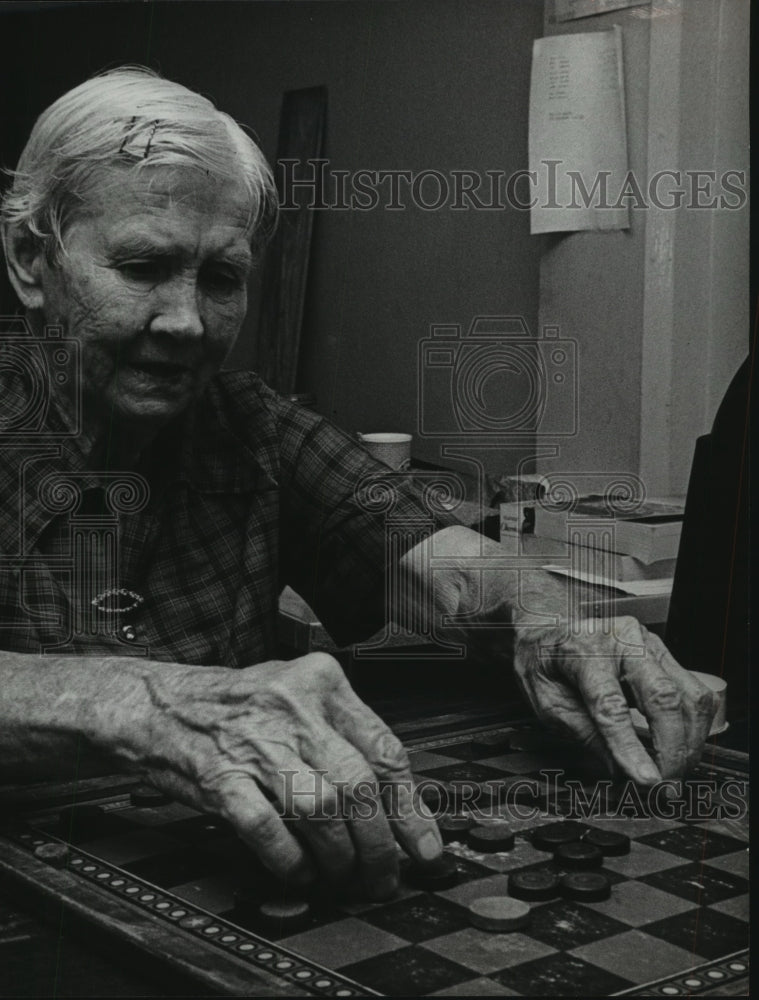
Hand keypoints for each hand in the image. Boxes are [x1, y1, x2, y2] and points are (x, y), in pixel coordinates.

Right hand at [130, 653, 441, 897]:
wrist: (159, 704)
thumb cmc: (236, 705)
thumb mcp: (297, 697)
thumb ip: (343, 737)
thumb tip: (396, 806)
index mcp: (321, 681)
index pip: (383, 750)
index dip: (410, 809)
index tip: (424, 847)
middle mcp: (292, 706)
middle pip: (357, 786)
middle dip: (378, 845)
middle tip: (382, 875)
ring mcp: (254, 741)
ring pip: (320, 810)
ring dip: (338, 857)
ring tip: (342, 875)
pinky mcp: (219, 777)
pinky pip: (268, 830)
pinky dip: (290, 860)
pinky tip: (300, 870)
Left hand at [513, 616, 716, 782]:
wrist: (551, 627)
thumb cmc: (544, 660)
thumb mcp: (546, 700)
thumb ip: (581, 733)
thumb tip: (617, 769)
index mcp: (584, 650)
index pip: (611, 704)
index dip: (630, 746)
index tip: (645, 779)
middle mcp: (623, 640)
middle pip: (662, 698)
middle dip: (671, 750)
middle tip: (665, 786)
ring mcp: (649, 644)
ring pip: (688, 695)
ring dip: (690, 742)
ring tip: (675, 772)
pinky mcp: (665, 653)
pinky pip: (695, 691)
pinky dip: (696, 725)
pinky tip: (684, 746)